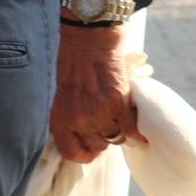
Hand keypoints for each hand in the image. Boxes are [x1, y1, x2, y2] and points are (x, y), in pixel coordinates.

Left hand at [48, 18, 144, 163]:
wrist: (87, 40)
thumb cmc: (72, 64)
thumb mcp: (61, 94)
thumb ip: (69, 118)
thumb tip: (83, 140)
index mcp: (59, 117)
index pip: (72, 153)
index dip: (84, 154)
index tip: (91, 149)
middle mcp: (78, 119)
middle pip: (98, 146)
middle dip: (102, 137)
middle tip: (104, 123)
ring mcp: (99, 113)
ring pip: (115, 138)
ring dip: (117, 130)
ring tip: (115, 116)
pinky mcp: (118, 104)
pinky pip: (131, 129)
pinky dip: (136, 131)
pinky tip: (136, 128)